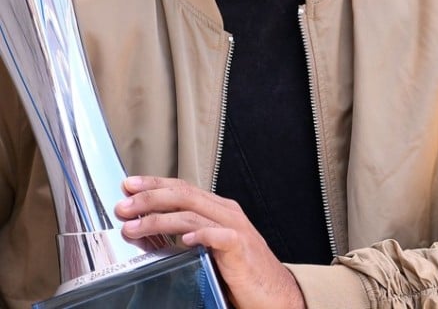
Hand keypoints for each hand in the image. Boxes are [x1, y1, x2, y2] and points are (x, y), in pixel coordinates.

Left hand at [115, 176, 305, 308]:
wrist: (274, 292)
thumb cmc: (240, 271)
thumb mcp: (209, 247)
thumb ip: (186, 235)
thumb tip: (146, 231)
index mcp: (219, 210)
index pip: (183, 189)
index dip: (155, 184)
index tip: (129, 186)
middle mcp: (227, 214)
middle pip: (184, 196)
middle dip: (150, 198)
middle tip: (124, 206)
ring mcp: (235, 229)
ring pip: (193, 214)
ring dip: (160, 219)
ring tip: (135, 228)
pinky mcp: (241, 249)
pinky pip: (220, 237)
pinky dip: (201, 235)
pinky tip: (184, 239)